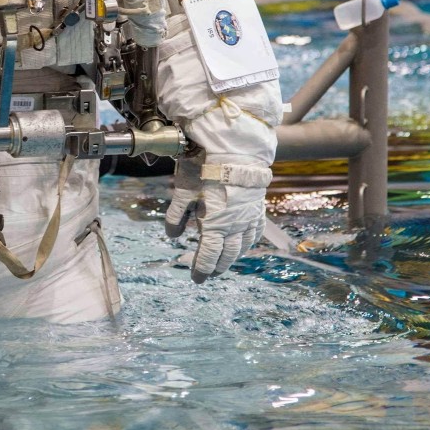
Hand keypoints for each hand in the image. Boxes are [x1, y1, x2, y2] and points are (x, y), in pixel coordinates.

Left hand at [165, 154, 267, 282]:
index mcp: (214, 226)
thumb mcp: (182, 191)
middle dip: (217, 265)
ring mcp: (248, 217)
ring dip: (233, 257)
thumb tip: (172, 236)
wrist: (234, 149)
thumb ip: (176, 216)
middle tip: (209, 273)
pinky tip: (245, 242)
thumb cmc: (204, 168)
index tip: (197, 279)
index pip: (208, 255)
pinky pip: (255, 231)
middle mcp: (234, 226)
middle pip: (227, 254)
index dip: (202, 269)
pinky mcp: (257, 207)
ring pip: (243, 246)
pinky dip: (249, 242)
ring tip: (225, 262)